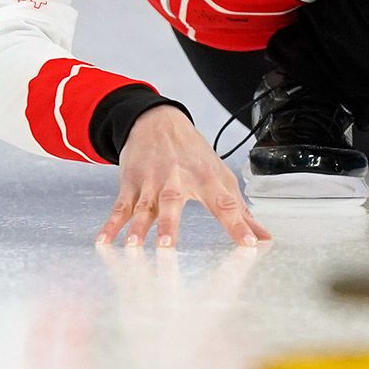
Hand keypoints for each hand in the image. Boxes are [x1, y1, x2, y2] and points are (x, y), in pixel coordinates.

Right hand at [99, 106, 269, 247]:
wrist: (157, 121)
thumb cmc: (193, 154)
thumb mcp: (220, 176)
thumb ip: (240, 210)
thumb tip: (264, 237)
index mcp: (205, 178)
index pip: (225, 204)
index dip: (237, 224)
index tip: (250, 244)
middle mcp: (176, 179)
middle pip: (172, 202)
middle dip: (168, 224)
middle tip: (167, 246)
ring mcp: (151, 182)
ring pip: (143, 206)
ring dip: (137, 227)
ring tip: (133, 247)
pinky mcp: (131, 184)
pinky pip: (120, 207)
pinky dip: (111, 224)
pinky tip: (104, 241)